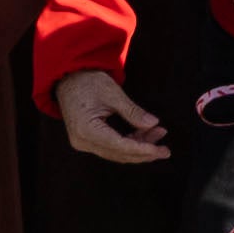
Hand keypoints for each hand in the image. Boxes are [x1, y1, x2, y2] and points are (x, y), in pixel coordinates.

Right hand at [54, 67, 168, 163]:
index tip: (160, 150)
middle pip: (119, 154)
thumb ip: (132, 112)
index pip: (120, 146)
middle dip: (143, 152)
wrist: (68, 78)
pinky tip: (144, 135)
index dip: (142, 149)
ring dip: (138, 146)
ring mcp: (83, 142)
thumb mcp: (113, 93)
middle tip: (165, 149)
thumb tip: (153, 124)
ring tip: (158, 135)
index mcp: (86, 130)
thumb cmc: (87, 81)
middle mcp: (82, 141)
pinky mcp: (87, 140)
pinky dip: (128, 142)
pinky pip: (110, 147)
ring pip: (116, 152)